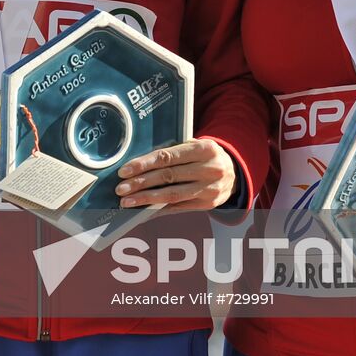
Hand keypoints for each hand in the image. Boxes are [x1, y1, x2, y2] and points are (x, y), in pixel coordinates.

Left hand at [114, 138, 236, 211]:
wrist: (234, 172)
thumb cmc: (205, 156)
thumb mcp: (195, 146)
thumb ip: (173, 152)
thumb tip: (140, 165)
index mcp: (204, 149)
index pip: (167, 157)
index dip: (144, 164)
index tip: (125, 171)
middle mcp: (209, 169)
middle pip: (168, 177)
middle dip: (141, 183)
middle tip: (121, 189)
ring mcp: (209, 189)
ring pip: (172, 195)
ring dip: (146, 199)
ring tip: (128, 202)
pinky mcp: (208, 204)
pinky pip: (179, 207)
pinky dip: (159, 208)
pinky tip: (144, 209)